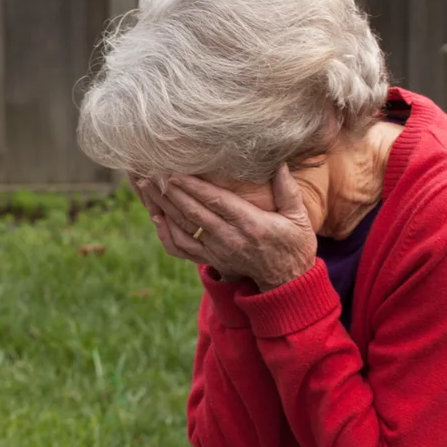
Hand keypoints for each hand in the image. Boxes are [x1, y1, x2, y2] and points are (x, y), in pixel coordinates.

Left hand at [145, 165, 317, 291]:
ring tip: (148, 189)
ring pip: (184, 228)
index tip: (176, 171)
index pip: (216, 202)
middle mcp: (230, 238)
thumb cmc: (294, 245)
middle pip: (194, 212)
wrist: (286, 283)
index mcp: (251, 224)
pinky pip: (183, 248)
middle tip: (152, 173)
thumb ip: (287, 189)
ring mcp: (218, 251)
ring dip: (163, 208)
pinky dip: (167, 234)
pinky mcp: (211, 259)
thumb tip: (279, 163)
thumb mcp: (298, 217)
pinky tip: (157, 218)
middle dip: (171, 192)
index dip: (193, 187)